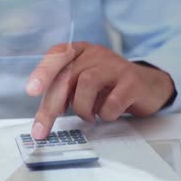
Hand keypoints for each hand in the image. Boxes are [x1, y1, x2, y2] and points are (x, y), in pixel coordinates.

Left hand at [26, 42, 174, 138]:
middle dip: (51, 106)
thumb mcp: (80, 83)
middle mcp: (95, 53)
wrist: (148, 85)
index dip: (43, 71)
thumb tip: (46, 114)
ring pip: (87, 84)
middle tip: (41, 129)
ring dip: (81, 108)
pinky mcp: (132, 81)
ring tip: (88, 116)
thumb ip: (62, 93)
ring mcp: (115, 65)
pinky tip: (107, 114)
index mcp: (79, 51)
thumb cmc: (107, 86)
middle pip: (67, 76)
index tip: (32, 90)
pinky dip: (105, 113)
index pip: (57, 54)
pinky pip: (112, 101)